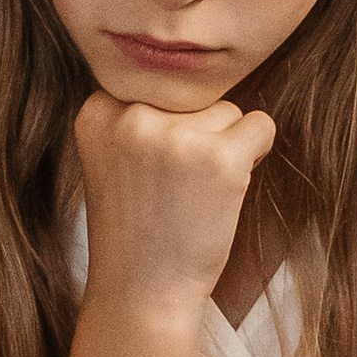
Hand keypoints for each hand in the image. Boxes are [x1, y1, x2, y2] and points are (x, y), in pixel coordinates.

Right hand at [73, 88, 275, 328]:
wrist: (143, 294)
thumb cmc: (135, 229)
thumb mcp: (111, 158)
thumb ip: (136, 115)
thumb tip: (192, 61)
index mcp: (97, 110)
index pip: (155, 87)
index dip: (164, 127)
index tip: (149, 170)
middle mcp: (132, 116)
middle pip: (191, 97)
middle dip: (195, 134)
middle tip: (175, 188)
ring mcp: (176, 135)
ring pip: (225, 111)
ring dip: (224, 146)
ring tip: (195, 193)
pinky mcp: (219, 157)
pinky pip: (259, 125)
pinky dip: (256, 151)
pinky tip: (228, 187)